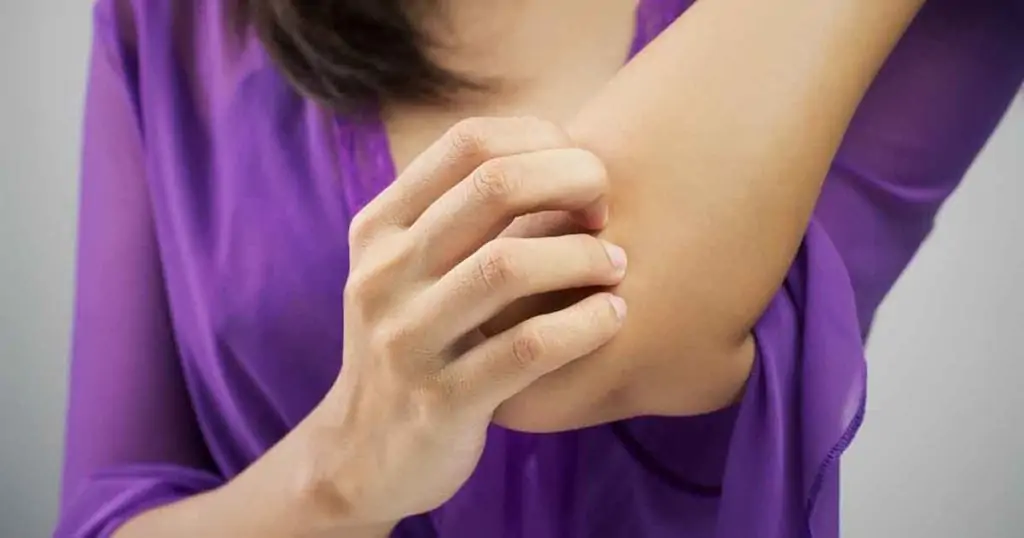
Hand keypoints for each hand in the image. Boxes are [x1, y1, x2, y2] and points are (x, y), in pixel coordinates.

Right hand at [313, 117, 629, 526]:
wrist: (360, 456)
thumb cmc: (414, 344)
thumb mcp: (409, 272)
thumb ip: (461, 218)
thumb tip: (562, 156)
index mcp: (379, 229)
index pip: (468, 143)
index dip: (542, 140)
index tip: (581, 171)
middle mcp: (384, 275)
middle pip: (493, 187)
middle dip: (572, 182)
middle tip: (607, 210)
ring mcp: (407, 340)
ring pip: (508, 266)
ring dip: (582, 256)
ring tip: (615, 265)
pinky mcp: (442, 402)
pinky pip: (528, 348)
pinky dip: (586, 325)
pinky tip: (611, 317)